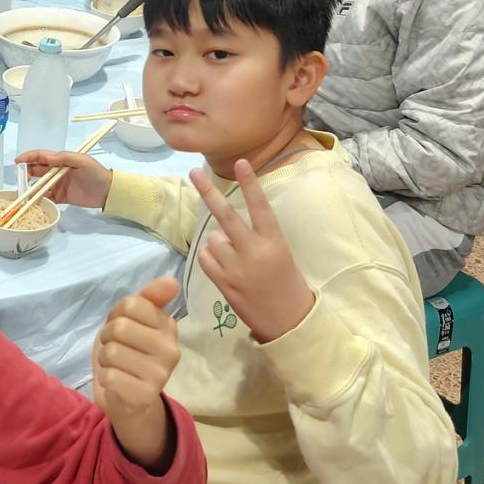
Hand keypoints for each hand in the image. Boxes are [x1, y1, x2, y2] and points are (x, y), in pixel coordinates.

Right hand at [14, 148, 112, 209]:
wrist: (108, 191)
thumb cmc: (95, 173)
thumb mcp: (81, 161)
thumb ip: (64, 158)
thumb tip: (45, 158)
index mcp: (60, 160)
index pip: (41, 157)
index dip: (28, 158)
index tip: (17, 162)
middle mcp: (56, 172)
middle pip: (37, 171)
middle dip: (26, 174)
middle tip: (20, 179)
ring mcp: (58, 185)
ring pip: (40, 186)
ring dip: (31, 189)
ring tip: (24, 193)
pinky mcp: (61, 198)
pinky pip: (47, 199)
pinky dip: (40, 200)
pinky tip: (34, 203)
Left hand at [92, 276, 182, 468]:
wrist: (130, 401)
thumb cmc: (129, 353)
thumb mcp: (134, 321)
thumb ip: (149, 298)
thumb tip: (172, 280)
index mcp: (169, 326)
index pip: (132, 303)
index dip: (117, 313)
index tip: (124, 327)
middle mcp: (171, 350)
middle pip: (119, 326)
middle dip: (108, 337)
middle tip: (117, 348)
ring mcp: (160, 375)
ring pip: (111, 352)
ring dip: (105, 359)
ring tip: (117, 366)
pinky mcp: (145, 396)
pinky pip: (110, 376)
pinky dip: (106, 378)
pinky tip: (117, 383)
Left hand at [188, 161, 314, 343]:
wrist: (288, 321)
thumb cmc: (286, 283)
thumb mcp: (280, 253)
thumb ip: (256, 237)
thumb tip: (225, 226)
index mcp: (274, 242)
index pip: (260, 207)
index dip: (250, 184)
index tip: (242, 162)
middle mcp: (254, 251)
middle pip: (226, 216)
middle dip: (208, 192)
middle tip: (195, 172)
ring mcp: (236, 268)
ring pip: (213, 238)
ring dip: (218, 242)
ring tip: (234, 256)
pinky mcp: (223, 283)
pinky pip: (206, 257)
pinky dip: (210, 257)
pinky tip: (224, 266)